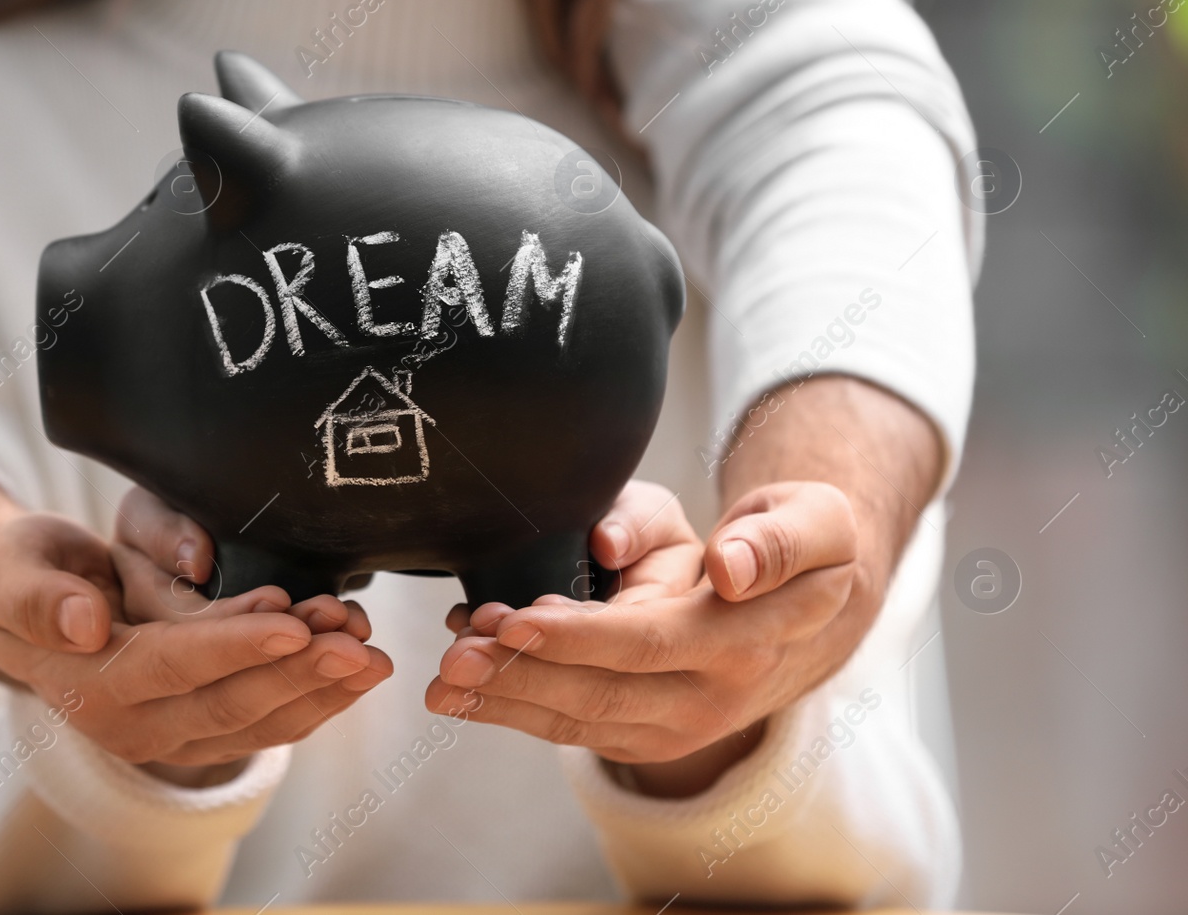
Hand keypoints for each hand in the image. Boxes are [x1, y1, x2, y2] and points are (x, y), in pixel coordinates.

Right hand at [0, 494, 391, 779]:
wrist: (27, 608)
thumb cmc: (22, 576)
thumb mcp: (10, 571)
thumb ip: (38, 598)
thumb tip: (84, 624)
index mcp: (89, 685)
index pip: (173, 665)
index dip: (234, 644)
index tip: (291, 620)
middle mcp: (132, 725)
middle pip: (229, 702)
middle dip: (299, 670)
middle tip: (358, 641)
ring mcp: (170, 736)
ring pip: (259, 721)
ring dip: (320, 688)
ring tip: (370, 651)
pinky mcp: (200, 728)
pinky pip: (267, 723)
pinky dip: (316, 697)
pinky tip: (355, 670)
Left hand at [427, 479, 859, 792]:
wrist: (811, 610)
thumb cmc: (799, 546)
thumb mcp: (814, 521)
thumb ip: (778, 540)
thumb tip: (728, 568)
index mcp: (748, 640)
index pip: (652, 643)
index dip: (581, 638)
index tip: (518, 620)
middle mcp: (713, 698)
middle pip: (602, 695)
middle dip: (520, 677)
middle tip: (453, 656)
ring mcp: (679, 726)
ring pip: (580, 722)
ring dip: (506, 702)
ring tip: (442, 682)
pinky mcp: (648, 734)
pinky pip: (575, 728)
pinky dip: (517, 708)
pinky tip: (466, 687)